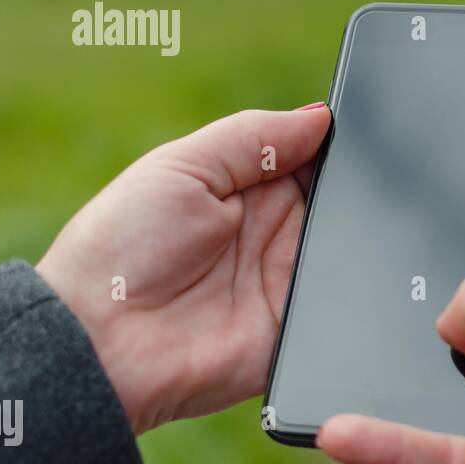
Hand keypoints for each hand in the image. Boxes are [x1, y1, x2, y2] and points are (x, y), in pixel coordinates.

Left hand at [36, 105, 330, 434]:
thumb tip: (322, 117)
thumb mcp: (182, 167)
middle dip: (355, 187)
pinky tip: (347, 270)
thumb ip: (255, 137)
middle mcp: (277, 234)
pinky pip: (348, 303)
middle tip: (355, 180)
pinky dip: (356, 287)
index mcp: (249, 189)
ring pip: (355, 248)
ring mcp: (293, 282)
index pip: (314, 155)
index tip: (361, 128)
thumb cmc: (121, 249)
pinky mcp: (303, 330)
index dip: (339, 141)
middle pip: (343, 200)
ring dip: (357, 235)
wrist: (102, 346)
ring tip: (339, 226)